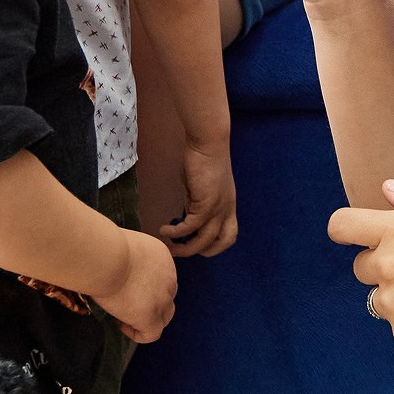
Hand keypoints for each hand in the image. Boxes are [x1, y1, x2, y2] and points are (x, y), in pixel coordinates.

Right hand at [94, 229, 177, 343]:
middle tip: (127, 304)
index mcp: (162, 257)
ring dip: (147, 320)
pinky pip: (152, 334)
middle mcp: (169, 278)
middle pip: (167, 296)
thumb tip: (114, 265)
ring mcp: (162, 298)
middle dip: (151, 303)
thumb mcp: (123, 245)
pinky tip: (121, 325)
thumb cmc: (104, 246)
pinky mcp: (150, 316)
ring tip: (124, 318)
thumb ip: (127, 257)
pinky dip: (138, 334)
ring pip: (165, 317)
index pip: (162, 277)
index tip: (126, 288)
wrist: (106, 257)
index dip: (146, 286)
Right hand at [161, 138, 238, 257]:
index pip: (230, 235)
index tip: (197, 244)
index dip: (215, 245)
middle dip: (201, 251)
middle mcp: (226, 209)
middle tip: (182, 251)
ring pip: (204, 239)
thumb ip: (196, 202)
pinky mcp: (206, 202)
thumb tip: (185, 214)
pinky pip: (190, 226)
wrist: (208, 142)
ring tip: (169, 248)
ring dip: (185, 248)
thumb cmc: (202, 158)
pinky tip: (164, 230)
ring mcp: (218, 207)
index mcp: (228, 206)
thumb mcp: (200, 186)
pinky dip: (176, 232)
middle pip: (221, 242)